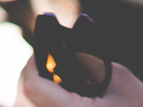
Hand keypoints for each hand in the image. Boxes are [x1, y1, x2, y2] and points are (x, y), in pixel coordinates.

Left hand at [15, 56, 142, 106]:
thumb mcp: (119, 79)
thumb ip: (86, 60)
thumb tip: (61, 42)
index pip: (32, 86)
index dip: (33, 63)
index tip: (45, 51)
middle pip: (24, 100)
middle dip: (32, 78)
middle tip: (48, 64)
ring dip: (35, 95)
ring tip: (57, 83)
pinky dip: (43, 104)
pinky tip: (63, 98)